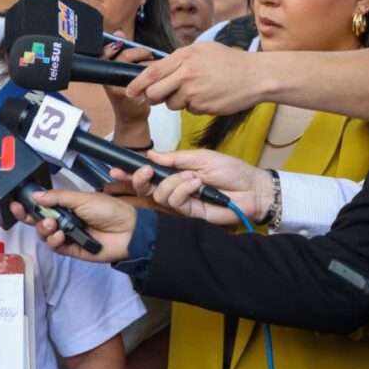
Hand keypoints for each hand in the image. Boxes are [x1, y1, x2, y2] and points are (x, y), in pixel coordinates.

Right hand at [9, 190, 135, 262]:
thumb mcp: (82, 198)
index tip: (16, 202)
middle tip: (24, 213)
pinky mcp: (73, 250)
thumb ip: (57, 198)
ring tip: (52, 225)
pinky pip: (56, 247)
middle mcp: (65, 220)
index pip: (42, 205)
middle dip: (28, 217)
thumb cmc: (110, 210)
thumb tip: (36, 195)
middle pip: (38, 221)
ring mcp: (68, 235)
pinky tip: (60, 235)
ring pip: (45, 235)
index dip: (28, 205)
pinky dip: (54, 242)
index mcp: (66, 205)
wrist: (129, 230)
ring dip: (43, 229)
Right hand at [102, 36, 155, 145]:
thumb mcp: (121, 70)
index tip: (125, 44)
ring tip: (154, 65)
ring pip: (134, 65)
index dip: (115, 44)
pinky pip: (141, 77)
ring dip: (148, 62)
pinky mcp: (125, 93)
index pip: (105, 50)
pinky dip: (151, 74)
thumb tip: (119, 31)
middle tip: (149, 55)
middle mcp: (106, 76)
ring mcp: (114, 85)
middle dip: (140, 52)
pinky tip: (156, 76)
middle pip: (124, 55)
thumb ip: (121, 52)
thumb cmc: (129, 91)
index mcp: (103, 68)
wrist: (132, 117)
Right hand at [113, 149, 270, 225]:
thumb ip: (174, 158)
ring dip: (173, 182)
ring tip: (192, 176)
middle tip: (143, 171)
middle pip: (145, 188)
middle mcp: (175, 188)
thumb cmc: (230, 170)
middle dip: (139, 180)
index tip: (116, 168)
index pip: (149, 174)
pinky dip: (182, 189)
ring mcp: (181, 202)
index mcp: (175, 173)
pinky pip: (175, 202)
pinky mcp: (190, 213)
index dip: (131, 172)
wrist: (252, 188)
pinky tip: (196, 184)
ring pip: (159, 195)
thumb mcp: (200, 157)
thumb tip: (151, 154)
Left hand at [125, 41, 266, 115]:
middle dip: (152, 97)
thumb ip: (179, 59)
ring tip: (195, 91)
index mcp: (184, 56)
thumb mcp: (202, 50)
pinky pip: (189, 110)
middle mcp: (186, 74)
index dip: (136, 84)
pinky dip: (194, 106)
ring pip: (171, 104)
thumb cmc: (230, 62)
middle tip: (157, 96)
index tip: (129, 91)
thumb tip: (156, 68)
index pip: (151, 72)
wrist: (256, 76)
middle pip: (154, 93)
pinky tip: (208, 96)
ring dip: (177, 102)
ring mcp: (194, 92)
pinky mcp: (202, 106)